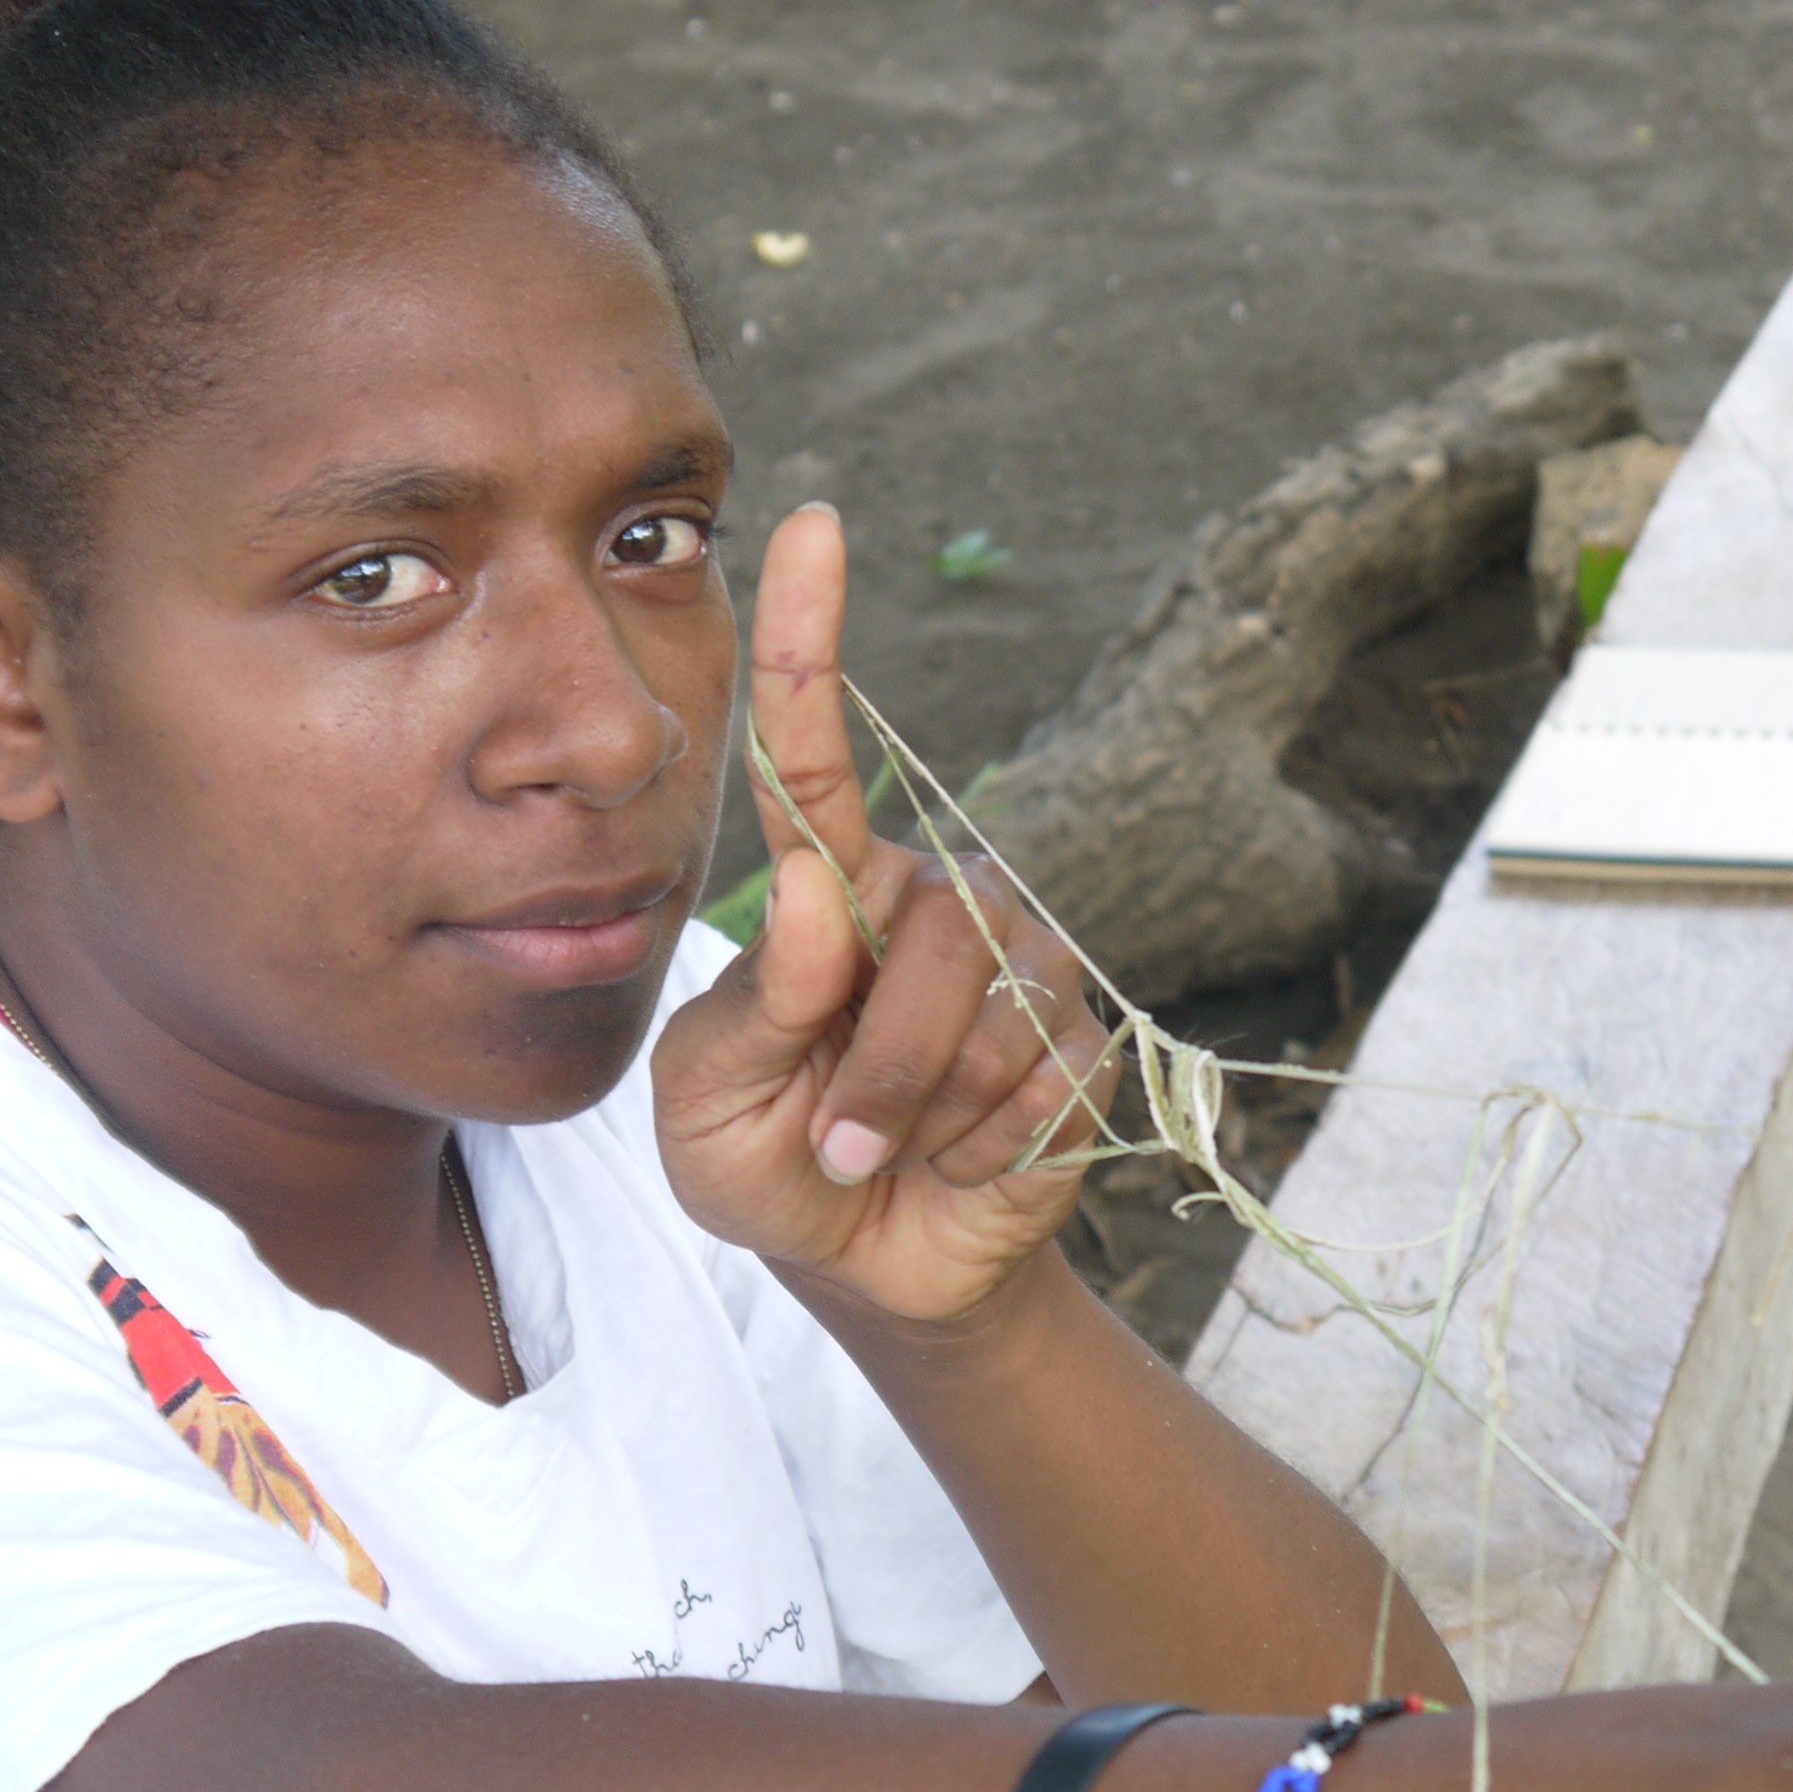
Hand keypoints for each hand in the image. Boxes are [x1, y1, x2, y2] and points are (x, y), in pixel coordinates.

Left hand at [653, 506, 1120, 1320]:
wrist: (877, 1268)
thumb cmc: (771, 1163)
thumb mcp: (710, 1102)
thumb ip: (759, 1006)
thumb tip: (821, 895)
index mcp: (826, 894)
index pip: (810, 759)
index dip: (813, 640)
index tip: (812, 524)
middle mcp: (929, 901)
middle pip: (922, 928)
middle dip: (872, 1063)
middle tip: (836, 1147)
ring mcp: (1017, 960)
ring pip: (987, 1007)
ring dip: (923, 1113)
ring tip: (893, 1153)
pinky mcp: (1082, 1036)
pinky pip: (1043, 1078)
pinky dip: (987, 1147)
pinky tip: (963, 1158)